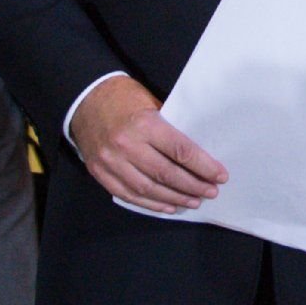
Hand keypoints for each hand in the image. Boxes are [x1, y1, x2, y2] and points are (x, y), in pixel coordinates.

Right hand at [70, 75, 226, 212]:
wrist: (85, 99)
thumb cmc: (125, 97)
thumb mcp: (152, 102)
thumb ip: (170, 127)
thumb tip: (196, 153)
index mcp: (145, 124)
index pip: (180, 150)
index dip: (203, 166)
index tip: (220, 175)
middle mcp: (127, 145)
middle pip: (166, 173)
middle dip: (192, 186)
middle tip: (211, 192)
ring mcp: (110, 162)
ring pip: (148, 188)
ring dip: (174, 198)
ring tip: (194, 201)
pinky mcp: (99, 173)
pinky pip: (127, 194)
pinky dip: (150, 204)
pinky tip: (168, 206)